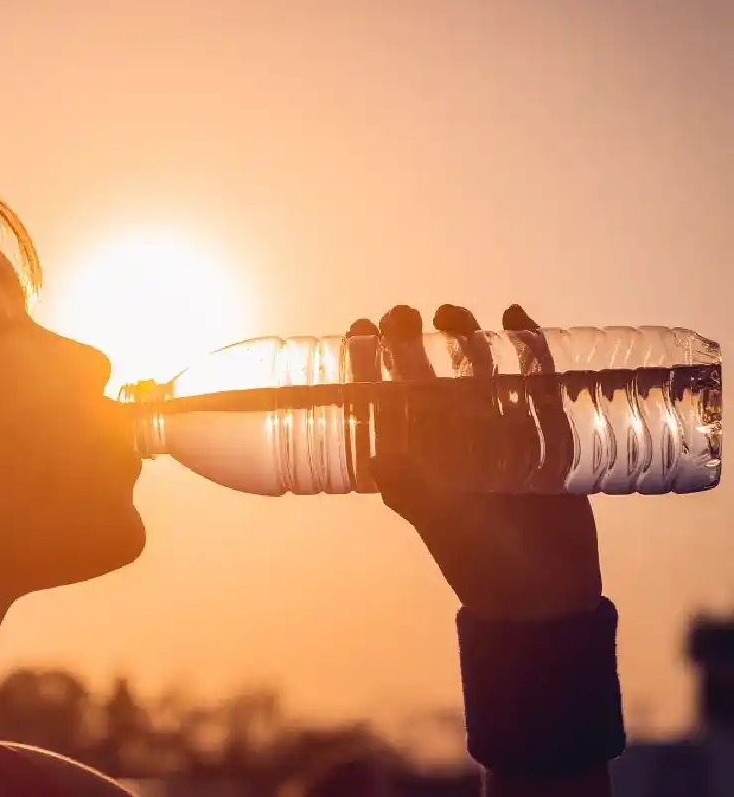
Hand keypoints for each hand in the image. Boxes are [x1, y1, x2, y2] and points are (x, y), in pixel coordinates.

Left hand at [348, 304, 601, 621]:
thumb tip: (380, 459)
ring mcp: (497, 430)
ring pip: (476, 370)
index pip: (383, 398)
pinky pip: (533, 381)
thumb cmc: (480, 558)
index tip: (359, 329)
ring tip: (451, 313)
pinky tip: (516, 318)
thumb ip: (413, 490)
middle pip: (426, 374)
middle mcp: (451, 436)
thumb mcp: (441, 523)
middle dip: (410, 341)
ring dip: (464, 337)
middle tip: (402, 313)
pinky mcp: (543, 430)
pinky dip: (528, 348)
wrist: (545, 592)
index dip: (367, 363)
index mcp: (416, 455)